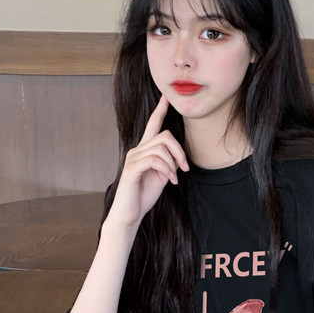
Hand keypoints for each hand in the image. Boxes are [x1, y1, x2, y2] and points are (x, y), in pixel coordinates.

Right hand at [110, 96, 189, 228]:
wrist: (129, 215)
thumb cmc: (143, 196)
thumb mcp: (161, 176)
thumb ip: (168, 163)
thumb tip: (178, 157)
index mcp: (144, 151)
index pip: (152, 125)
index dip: (160, 111)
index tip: (166, 98)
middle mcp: (137, 150)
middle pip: (164, 136)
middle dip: (179, 151)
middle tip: (185, 168)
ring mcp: (133, 158)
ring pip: (161, 148)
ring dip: (173, 163)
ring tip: (174, 178)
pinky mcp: (131, 169)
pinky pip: (154, 160)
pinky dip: (166, 169)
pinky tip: (169, 181)